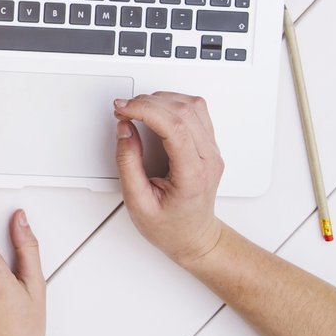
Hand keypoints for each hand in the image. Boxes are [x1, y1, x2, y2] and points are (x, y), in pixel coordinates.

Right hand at [114, 92, 224, 266]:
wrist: (193, 237)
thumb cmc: (170, 227)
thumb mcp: (137, 202)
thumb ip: (128, 164)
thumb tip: (125, 130)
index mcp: (193, 174)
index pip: (174, 127)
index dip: (145, 110)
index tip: (123, 108)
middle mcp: (208, 158)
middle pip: (184, 112)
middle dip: (148, 102)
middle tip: (123, 108)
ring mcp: (211, 150)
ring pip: (193, 106)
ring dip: (161, 99)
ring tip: (137, 109)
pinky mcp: (208, 144)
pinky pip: (196, 111)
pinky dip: (172, 104)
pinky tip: (156, 110)